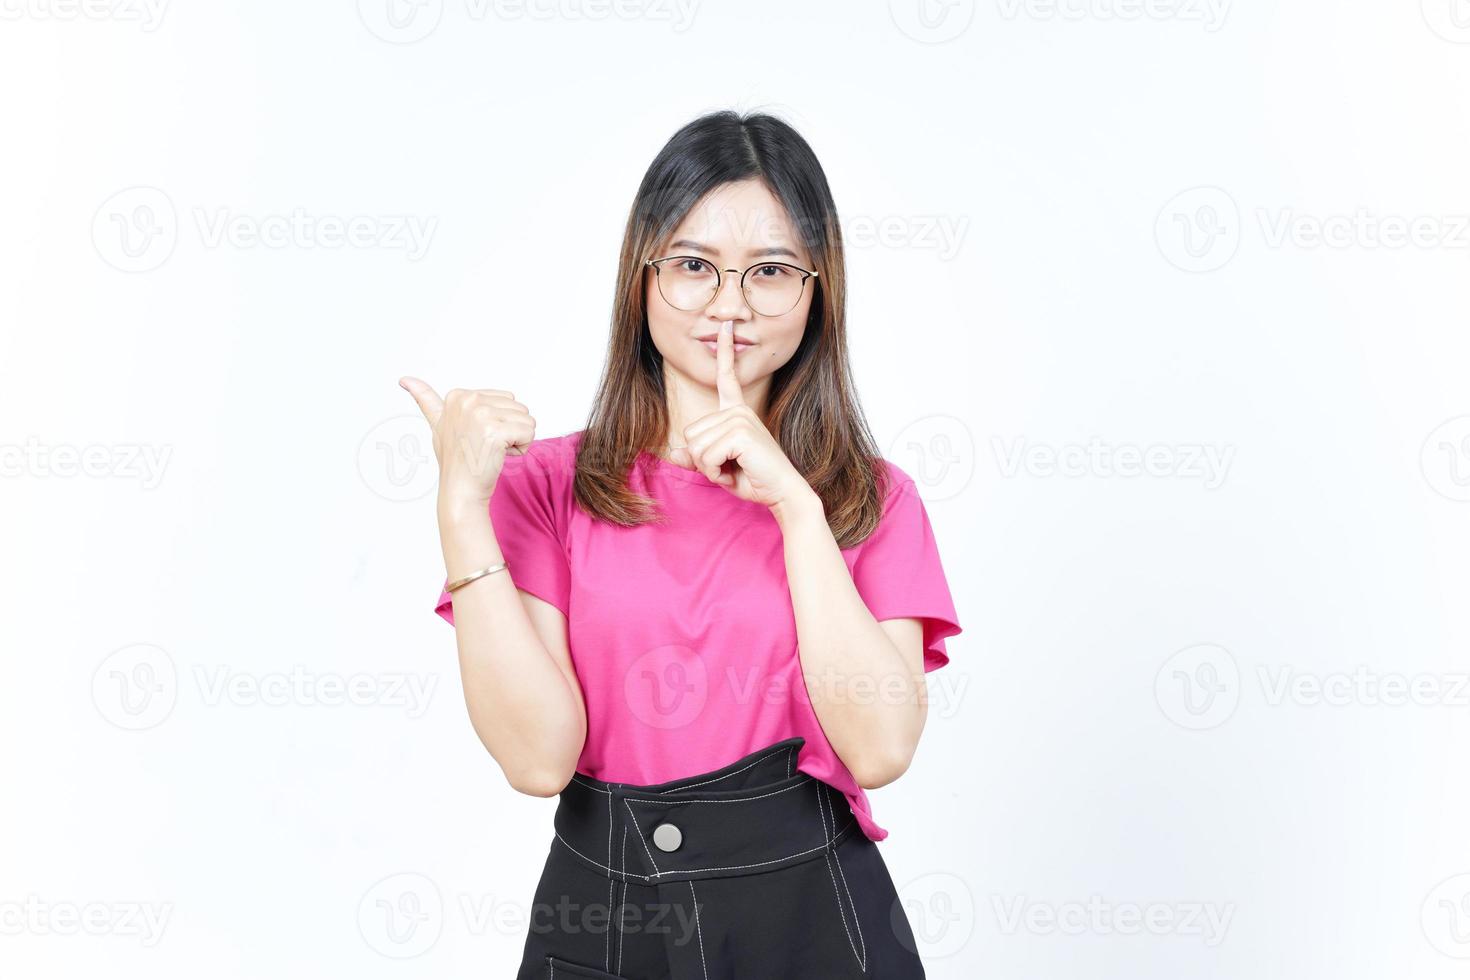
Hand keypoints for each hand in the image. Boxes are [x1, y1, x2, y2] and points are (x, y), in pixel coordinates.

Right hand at [399, 376, 533, 507]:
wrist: (461, 490)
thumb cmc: (455, 460)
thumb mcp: (438, 424)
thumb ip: (425, 399)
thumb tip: (404, 378)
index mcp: (458, 395)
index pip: (505, 399)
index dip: (497, 421)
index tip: (474, 437)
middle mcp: (468, 400)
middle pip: (519, 408)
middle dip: (509, 429)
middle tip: (485, 447)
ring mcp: (481, 415)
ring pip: (527, 420)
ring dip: (517, 439)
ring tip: (492, 451)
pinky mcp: (496, 431)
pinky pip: (529, 433)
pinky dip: (522, 448)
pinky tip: (501, 457)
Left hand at [666, 320, 812, 510]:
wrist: (782, 493)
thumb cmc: (753, 479)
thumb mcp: (718, 467)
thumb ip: (696, 458)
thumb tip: (672, 452)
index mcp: (736, 411)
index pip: (727, 377)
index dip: (725, 351)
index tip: (727, 325)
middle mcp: (738, 410)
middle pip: (690, 433)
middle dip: (703, 460)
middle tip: (729, 467)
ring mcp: (740, 418)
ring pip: (696, 447)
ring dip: (709, 468)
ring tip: (734, 469)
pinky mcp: (740, 432)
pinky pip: (705, 456)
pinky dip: (715, 473)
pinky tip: (735, 472)